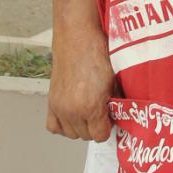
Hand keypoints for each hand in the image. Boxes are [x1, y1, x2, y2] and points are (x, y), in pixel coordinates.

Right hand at [47, 24, 114, 140]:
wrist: (77, 37)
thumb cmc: (97, 53)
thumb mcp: (115, 80)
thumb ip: (116, 101)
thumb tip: (121, 114)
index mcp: (90, 106)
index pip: (100, 135)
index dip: (108, 127)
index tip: (112, 119)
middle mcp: (72, 110)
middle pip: (86, 136)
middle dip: (97, 127)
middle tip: (103, 113)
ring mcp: (59, 107)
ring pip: (71, 134)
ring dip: (81, 126)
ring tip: (89, 112)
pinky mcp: (51, 101)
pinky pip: (54, 126)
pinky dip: (63, 125)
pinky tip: (73, 115)